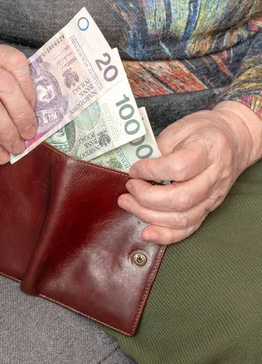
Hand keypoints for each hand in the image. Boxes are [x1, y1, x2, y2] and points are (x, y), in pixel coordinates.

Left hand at [118, 101, 261, 244]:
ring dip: (148, 215)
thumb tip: (135, 171)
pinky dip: (166, 235)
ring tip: (128, 203)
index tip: (134, 169)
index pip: (179, 167)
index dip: (151, 171)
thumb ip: (158, 148)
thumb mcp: (179, 129)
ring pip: (182, 218)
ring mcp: (213, 196)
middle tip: (129, 187)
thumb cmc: (203, 132)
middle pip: (180, 198)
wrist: (234, 140)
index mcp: (208, 150)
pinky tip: (147, 233)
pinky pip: (188, 228)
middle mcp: (214, 177)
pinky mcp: (208, 209)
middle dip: (146, 197)